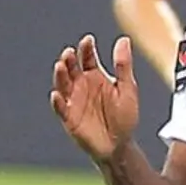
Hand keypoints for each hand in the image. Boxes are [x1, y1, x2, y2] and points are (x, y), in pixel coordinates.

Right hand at [50, 35, 138, 161]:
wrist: (119, 144)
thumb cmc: (124, 116)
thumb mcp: (127, 89)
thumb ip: (123, 65)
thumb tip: (124, 39)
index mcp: (95, 75)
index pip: (87, 57)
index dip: (86, 48)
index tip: (88, 40)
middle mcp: (81, 84)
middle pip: (71, 67)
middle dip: (69, 59)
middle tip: (70, 52)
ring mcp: (73, 100)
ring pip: (62, 84)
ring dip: (60, 75)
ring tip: (61, 66)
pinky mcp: (68, 116)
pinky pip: (60, 108)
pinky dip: (57, 101)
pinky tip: (57, 94)